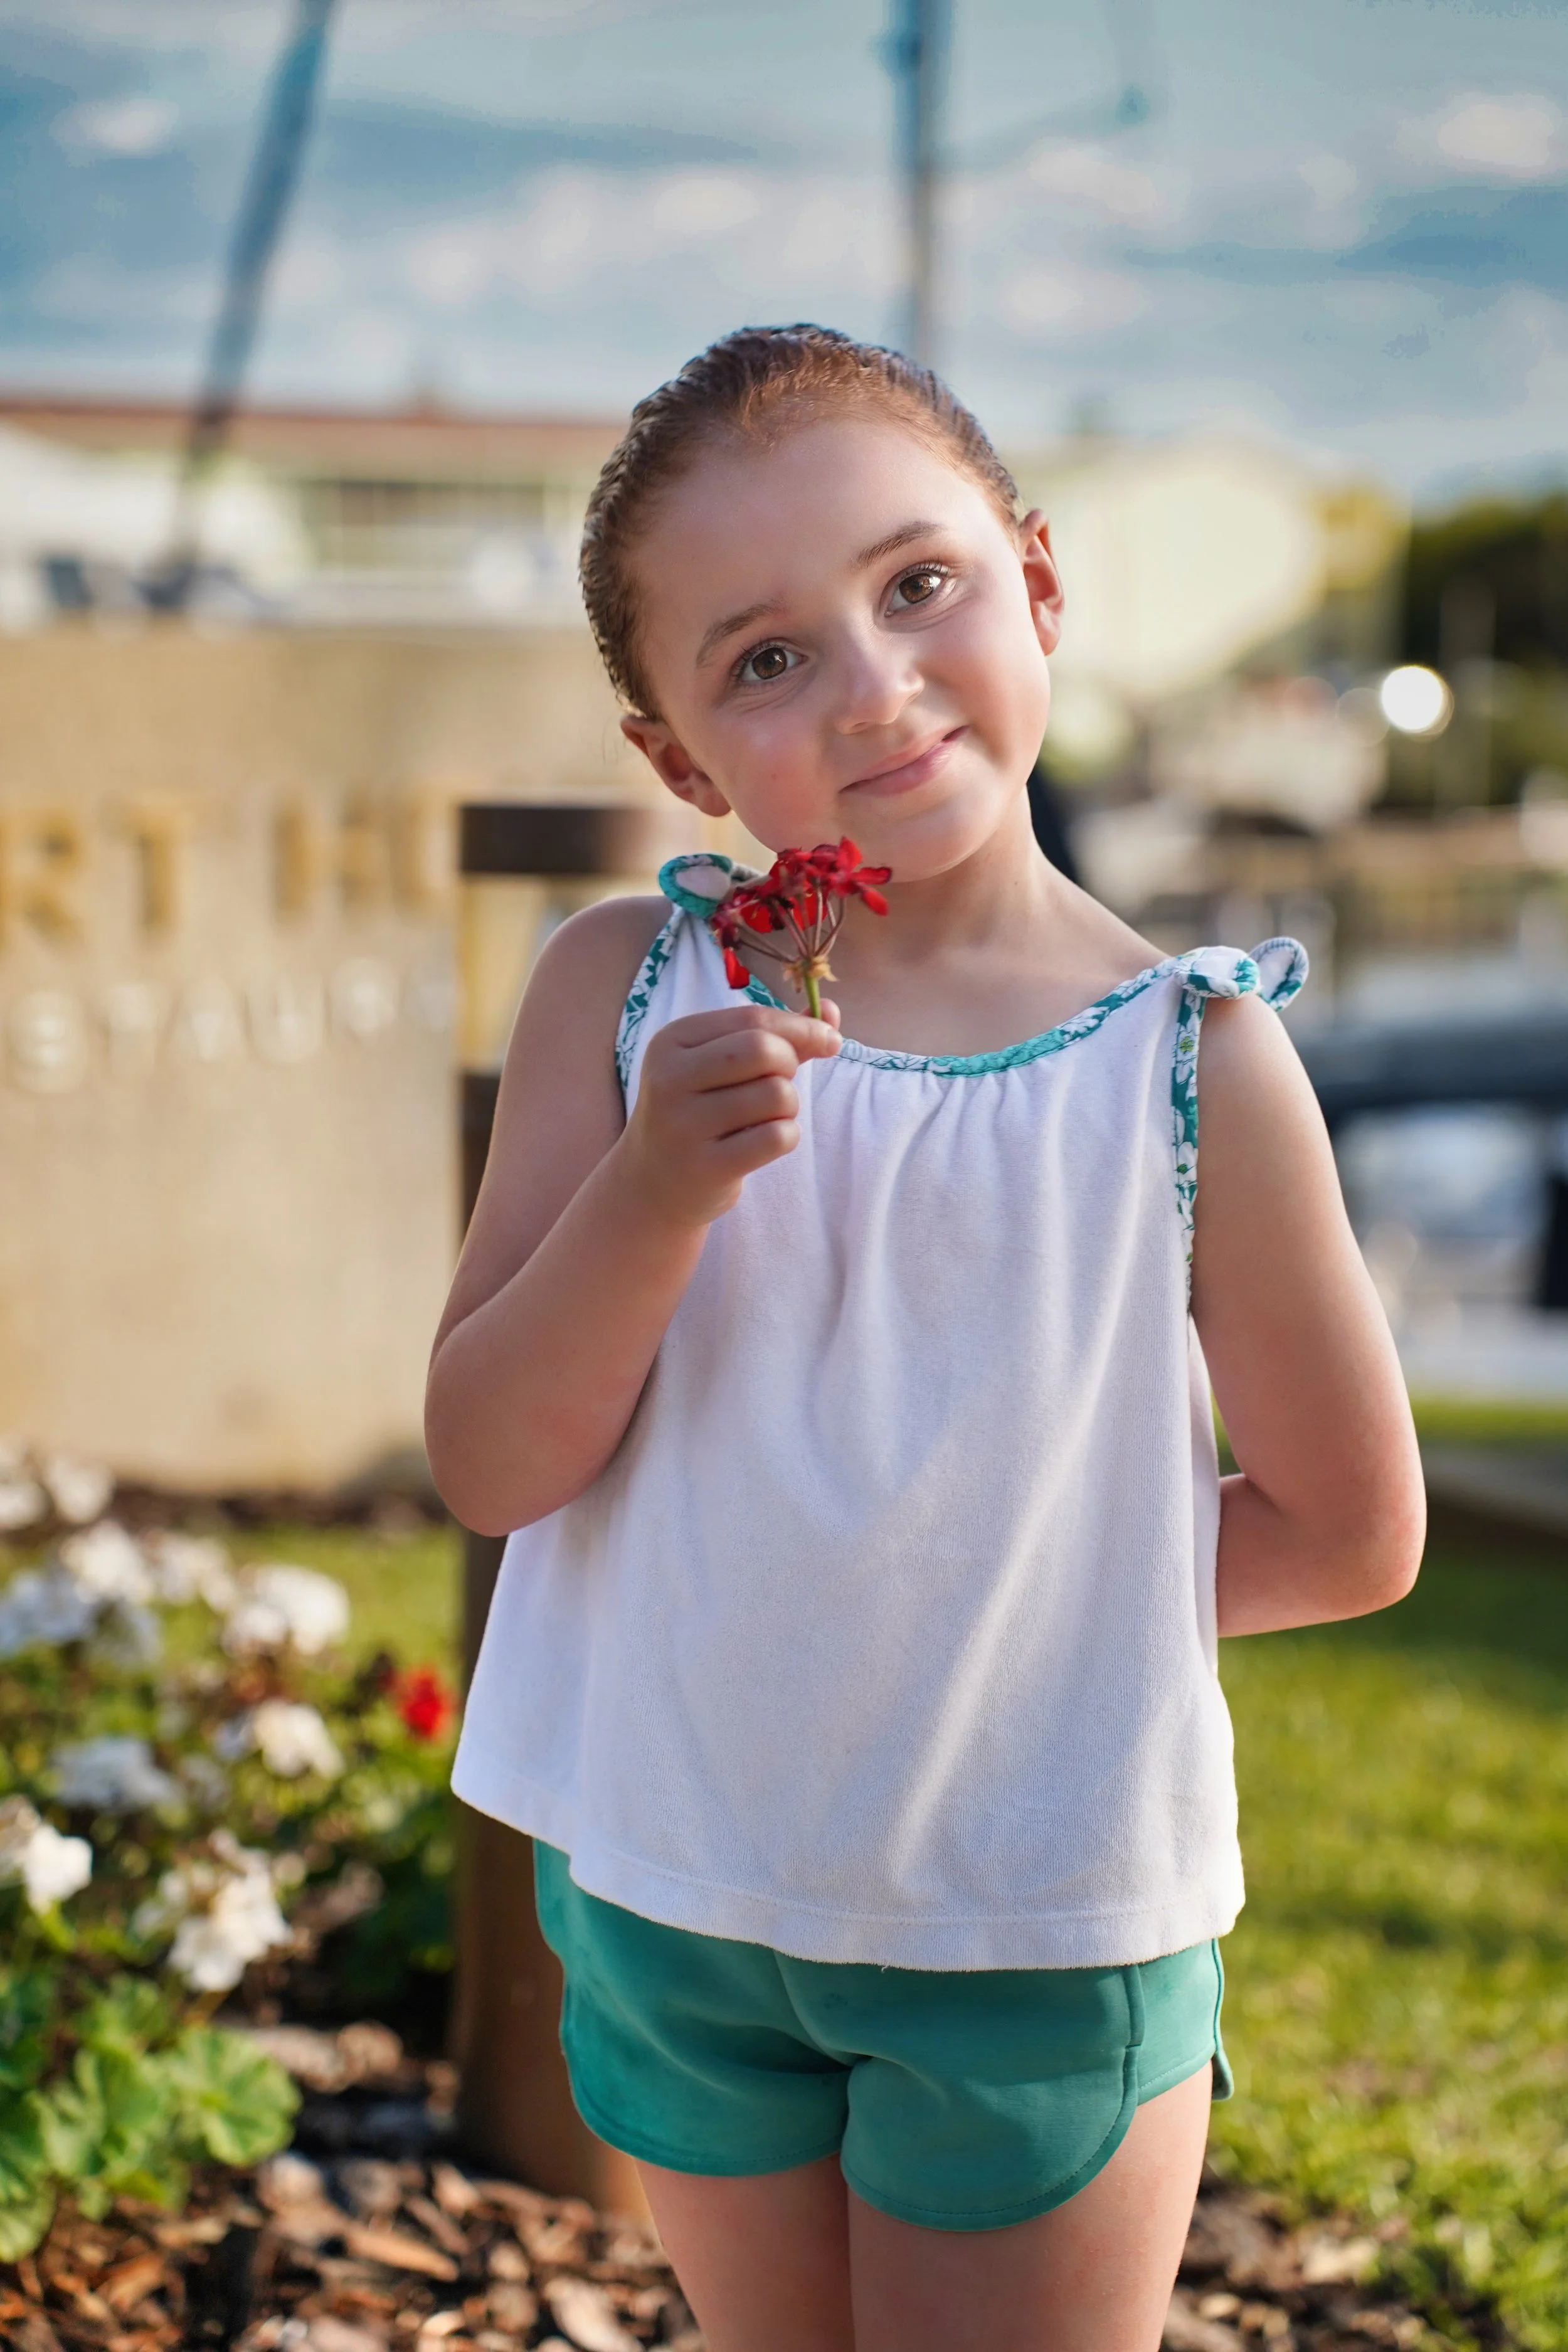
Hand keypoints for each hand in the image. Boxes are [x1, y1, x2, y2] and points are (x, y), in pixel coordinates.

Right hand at [616, 1002, 841, 1226]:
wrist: (651, 1182)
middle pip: (763, 1050)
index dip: (800, 1027)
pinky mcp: (706, 1167)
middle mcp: (670, 1078)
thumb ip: (776, 1035)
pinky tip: (763, 1142)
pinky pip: (777, 1137)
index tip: (829, 1040)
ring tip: (765, 1117)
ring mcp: (684, 1125)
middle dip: (789, 1064)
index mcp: (672, 1041)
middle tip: (780, 1083)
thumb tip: (831, 1012)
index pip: (752, 1018)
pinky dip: (786, 1136)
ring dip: (788, 1105)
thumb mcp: (721, 1066)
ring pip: (776, 1094)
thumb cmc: (699, 1111)